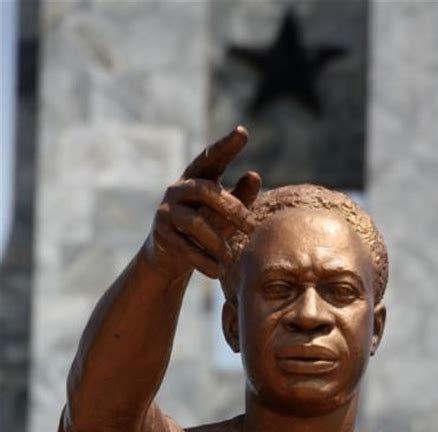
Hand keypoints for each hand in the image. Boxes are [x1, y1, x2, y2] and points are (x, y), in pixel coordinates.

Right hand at [150, 126, 260, 277]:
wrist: (171, 257)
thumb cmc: (205, 229)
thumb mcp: (225, 213)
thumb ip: (241, 196)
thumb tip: (254, 175)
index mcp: (196, 178)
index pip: (211, 158)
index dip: (225, 146)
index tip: (243, 133)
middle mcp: (177, 189)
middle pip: (206, 191)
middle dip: (232, 209)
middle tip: (253, 229)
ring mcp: (166, 211)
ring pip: (195, 222)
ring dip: (218, 242)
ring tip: (231, 260)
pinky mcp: (161, 234)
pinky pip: (185, 247)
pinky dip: (204, 261)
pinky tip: (218, 272)